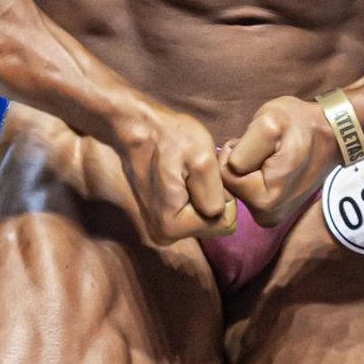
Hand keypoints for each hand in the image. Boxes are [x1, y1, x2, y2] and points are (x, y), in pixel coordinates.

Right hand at [111, 102, 238, 243]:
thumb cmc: (170, 137)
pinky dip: (194, 194)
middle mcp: (163, 235)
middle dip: (214, 195)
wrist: (137, 128)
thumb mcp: (202, 160)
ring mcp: (160, 228)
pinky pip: (193, 212)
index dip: (224, 194)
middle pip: (214, 223)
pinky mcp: (160, 219)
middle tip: (198, 170)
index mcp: (173, 226)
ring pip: (205, 217)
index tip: (207, 172)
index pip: (226, 222)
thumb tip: (220, 212)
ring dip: (204, 194)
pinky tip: (183, 176)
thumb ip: (216, 194)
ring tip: (189, 171)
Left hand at [219, 95, 338, 224]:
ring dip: (249, 167)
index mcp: (264, 200)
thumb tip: (230, 168)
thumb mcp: (268, 123)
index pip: (224, 174)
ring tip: (273, 155)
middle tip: (267, 149)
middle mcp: (266, 216)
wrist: (333, 134)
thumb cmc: (300, 125)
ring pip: (239, 187)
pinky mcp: (274, 211)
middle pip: (230, 184)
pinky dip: (255, 174)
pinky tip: (274, 164)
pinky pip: (249, 190)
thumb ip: (242, 149)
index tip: (259, 144)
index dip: (236, 152)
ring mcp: (272, 216)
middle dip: (242, 162)